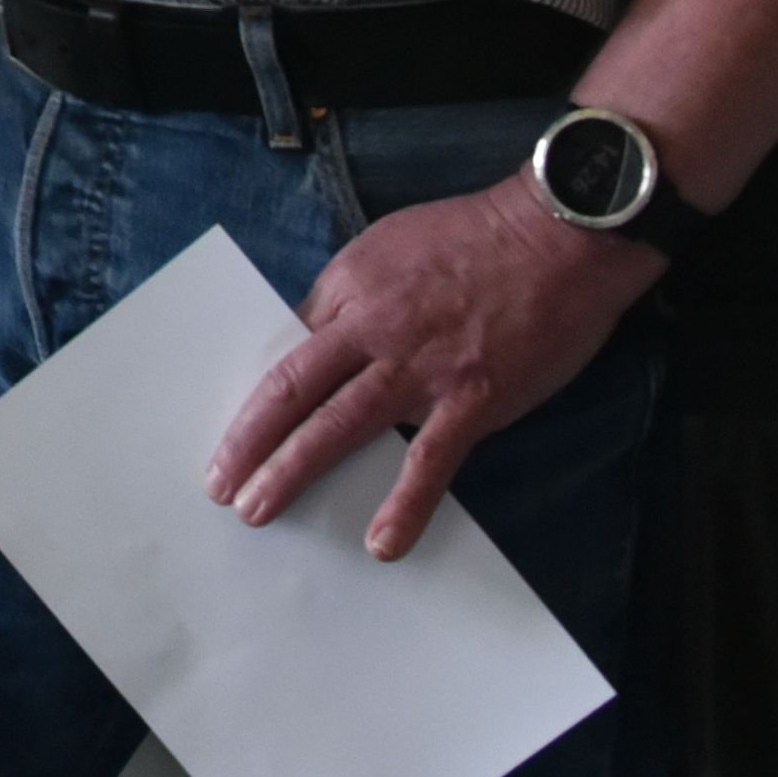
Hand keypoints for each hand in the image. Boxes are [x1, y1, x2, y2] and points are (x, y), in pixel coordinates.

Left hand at [206, 180, 665, 557]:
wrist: (558, 235)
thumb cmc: (477, 233)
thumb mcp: (391, 243)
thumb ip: (356, 293)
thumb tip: (322, 336)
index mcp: (348, 286)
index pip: (290, 346)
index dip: (263, 391)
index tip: (240, 425)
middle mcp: (371, 328)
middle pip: (291, 391)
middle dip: (247, 442)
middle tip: (218, 485)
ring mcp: (419, 369)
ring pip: (337, 427)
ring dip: (290, 472)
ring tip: (257, 509)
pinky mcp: (471, 400)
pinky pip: (428, 462)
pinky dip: (402, 507)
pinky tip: (381, 543)